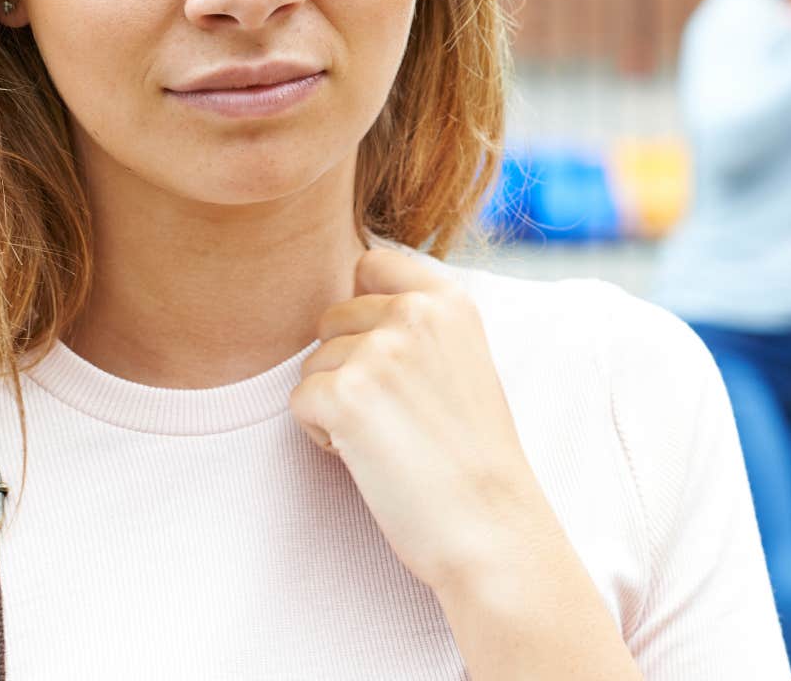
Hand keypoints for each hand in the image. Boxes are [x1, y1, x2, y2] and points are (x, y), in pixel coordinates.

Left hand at [290, 249, 554, 594]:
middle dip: (349, 366)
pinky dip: (322, 436)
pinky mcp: (344, 396)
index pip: (371, 264)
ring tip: (389, 439)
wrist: (490, 526)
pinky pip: (300, 402)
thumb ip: (418, 322)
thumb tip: (353, 288)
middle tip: (399, 416)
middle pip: (333, 319)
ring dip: (336, 404)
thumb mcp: (463, 360)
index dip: (365, 312)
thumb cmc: (474, 456)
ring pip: (313, 363)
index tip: (392, 361)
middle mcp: (414, 314)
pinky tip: (368, 458)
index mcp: (450, 300)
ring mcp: (378, 351)